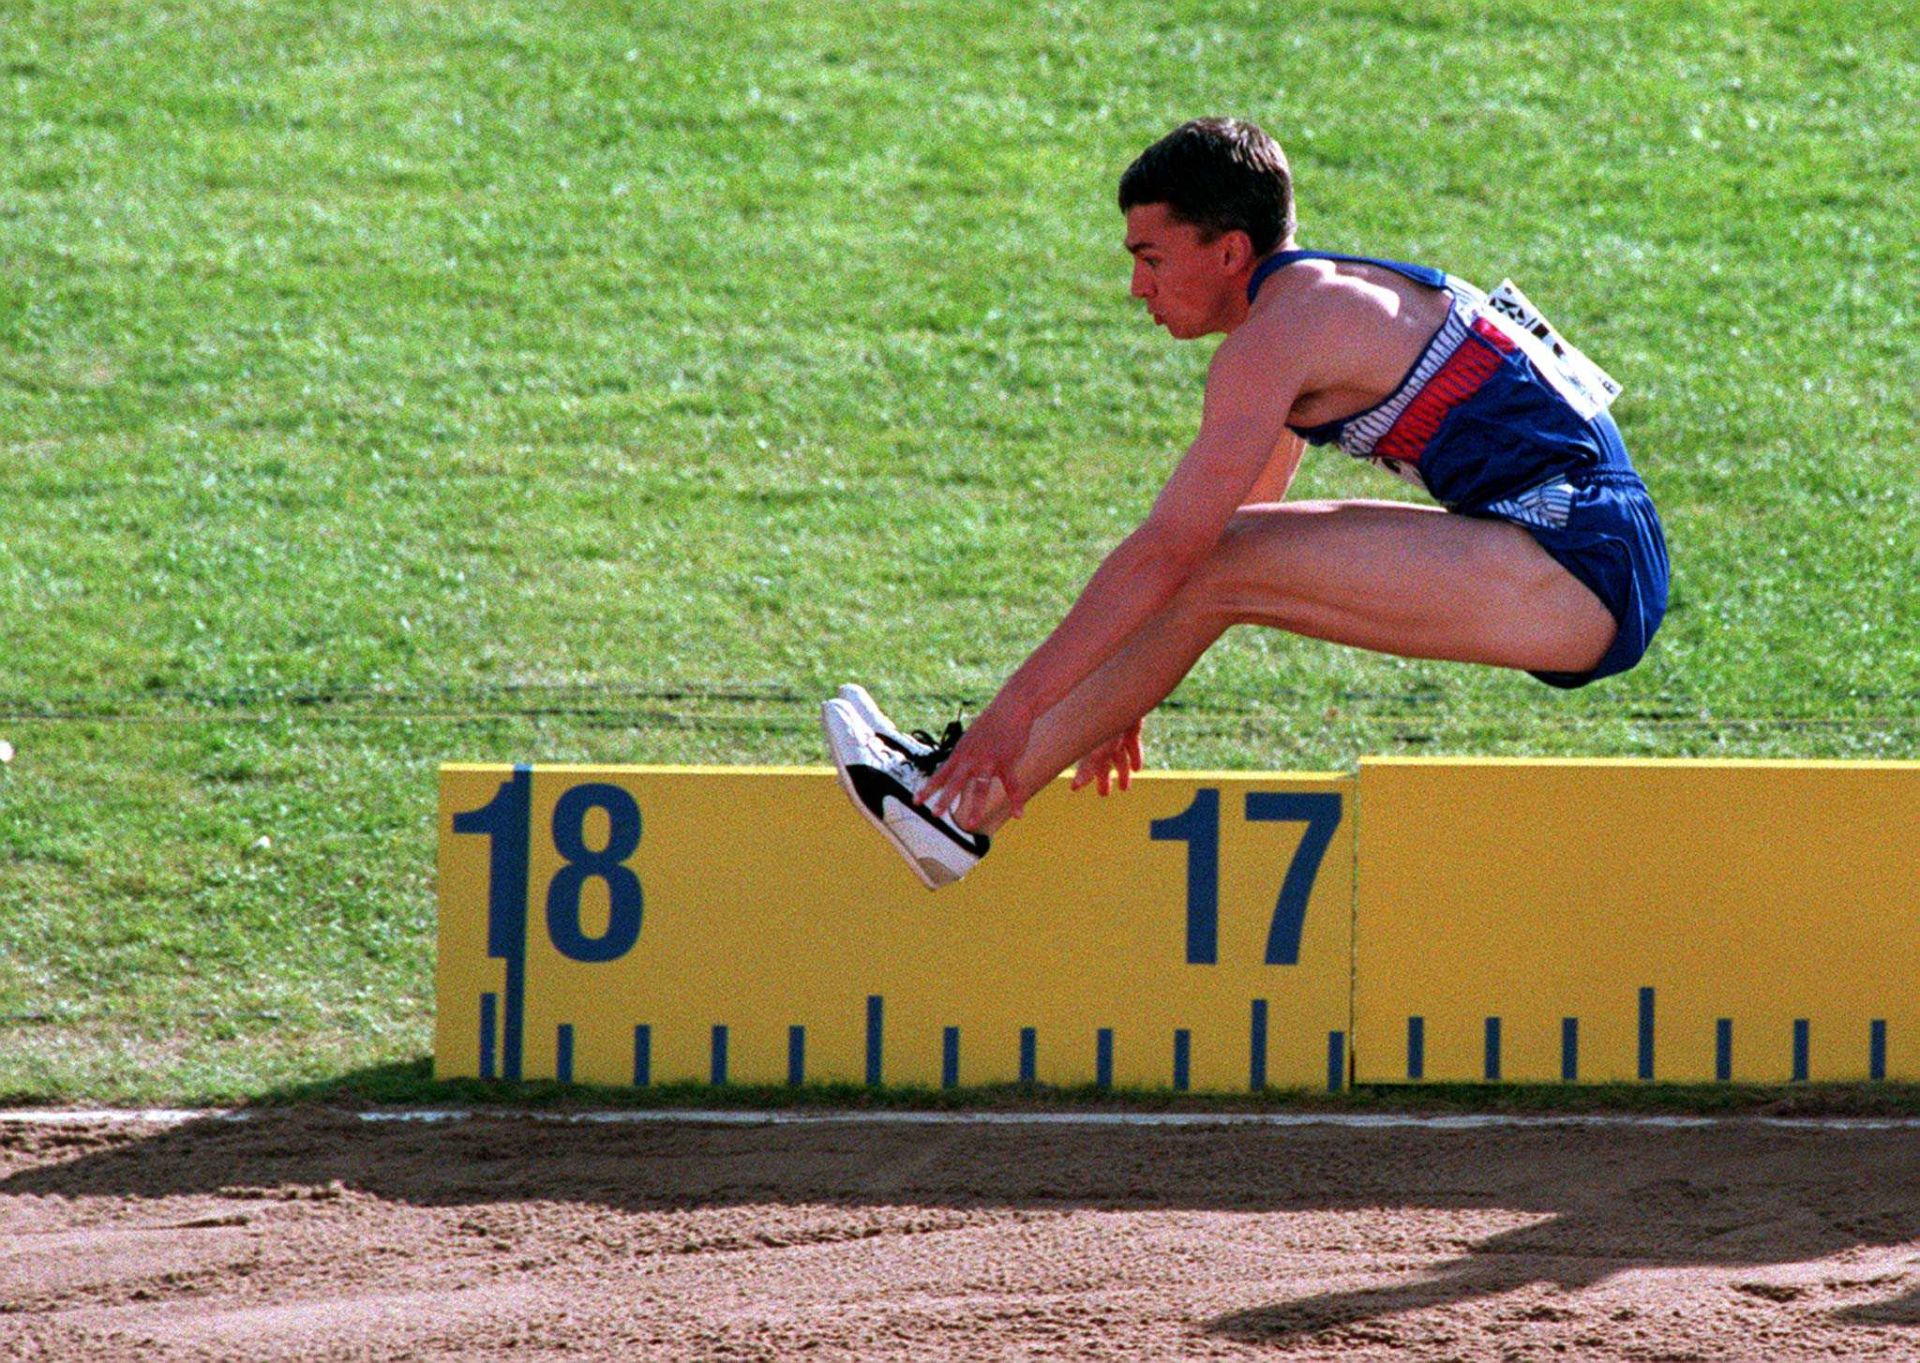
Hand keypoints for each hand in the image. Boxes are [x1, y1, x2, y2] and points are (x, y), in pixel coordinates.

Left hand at [920, 698, 1033, 827]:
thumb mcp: (970, 739)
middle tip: (934, 814)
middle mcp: (971, 759)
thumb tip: (956, 766)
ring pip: (980, 788)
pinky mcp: (1007, 762)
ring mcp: (989, 762)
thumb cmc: (990, 724)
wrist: (1010, 708)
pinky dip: (1016, 801)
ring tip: (969, 824)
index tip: (915, 801)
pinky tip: (1018, 815)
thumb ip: (964, 755)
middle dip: (944, 799)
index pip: (940, 774)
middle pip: (955, 782)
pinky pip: (1012, 786)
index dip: (928, 789)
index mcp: (960, 754)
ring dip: (975, 808)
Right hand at [1070, 720, 1142, 796]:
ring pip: (1119, 757)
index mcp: (1092, 745)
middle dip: (1103, 778)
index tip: (1075, 789)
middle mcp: (1102, 740)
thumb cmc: (1106, 719)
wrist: (1125, 694)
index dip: (1081, 777)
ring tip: (1125, 789)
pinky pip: (1132, 746)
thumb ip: (1088, 766)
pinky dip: (1134, 757)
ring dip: (1122, 772)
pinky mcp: (1131, 729)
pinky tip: (1137, 770)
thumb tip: (1075, 786)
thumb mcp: (1098, 747)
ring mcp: (1117, 734)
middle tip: (1104, 794)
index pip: (1084, 765)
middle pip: (1102, 763)